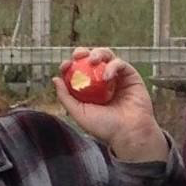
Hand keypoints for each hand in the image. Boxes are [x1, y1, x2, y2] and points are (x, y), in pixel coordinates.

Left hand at [53, 47, 168, 162]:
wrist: (129, 132)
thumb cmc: (105, 127)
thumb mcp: (79, 113)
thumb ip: (66, 97)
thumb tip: (55, 78)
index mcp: (88, 89)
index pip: (75, 71)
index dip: (69, 65)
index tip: (65, 65)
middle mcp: (102, 80)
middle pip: (89, 58)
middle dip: (82, 53)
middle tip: (78, 55)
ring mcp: (116, 77)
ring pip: (106, 55)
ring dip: (98, 53)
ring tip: (93, 60)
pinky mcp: (130, 75)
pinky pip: (120, 63)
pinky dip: (113, 66)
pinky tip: (108, 77)